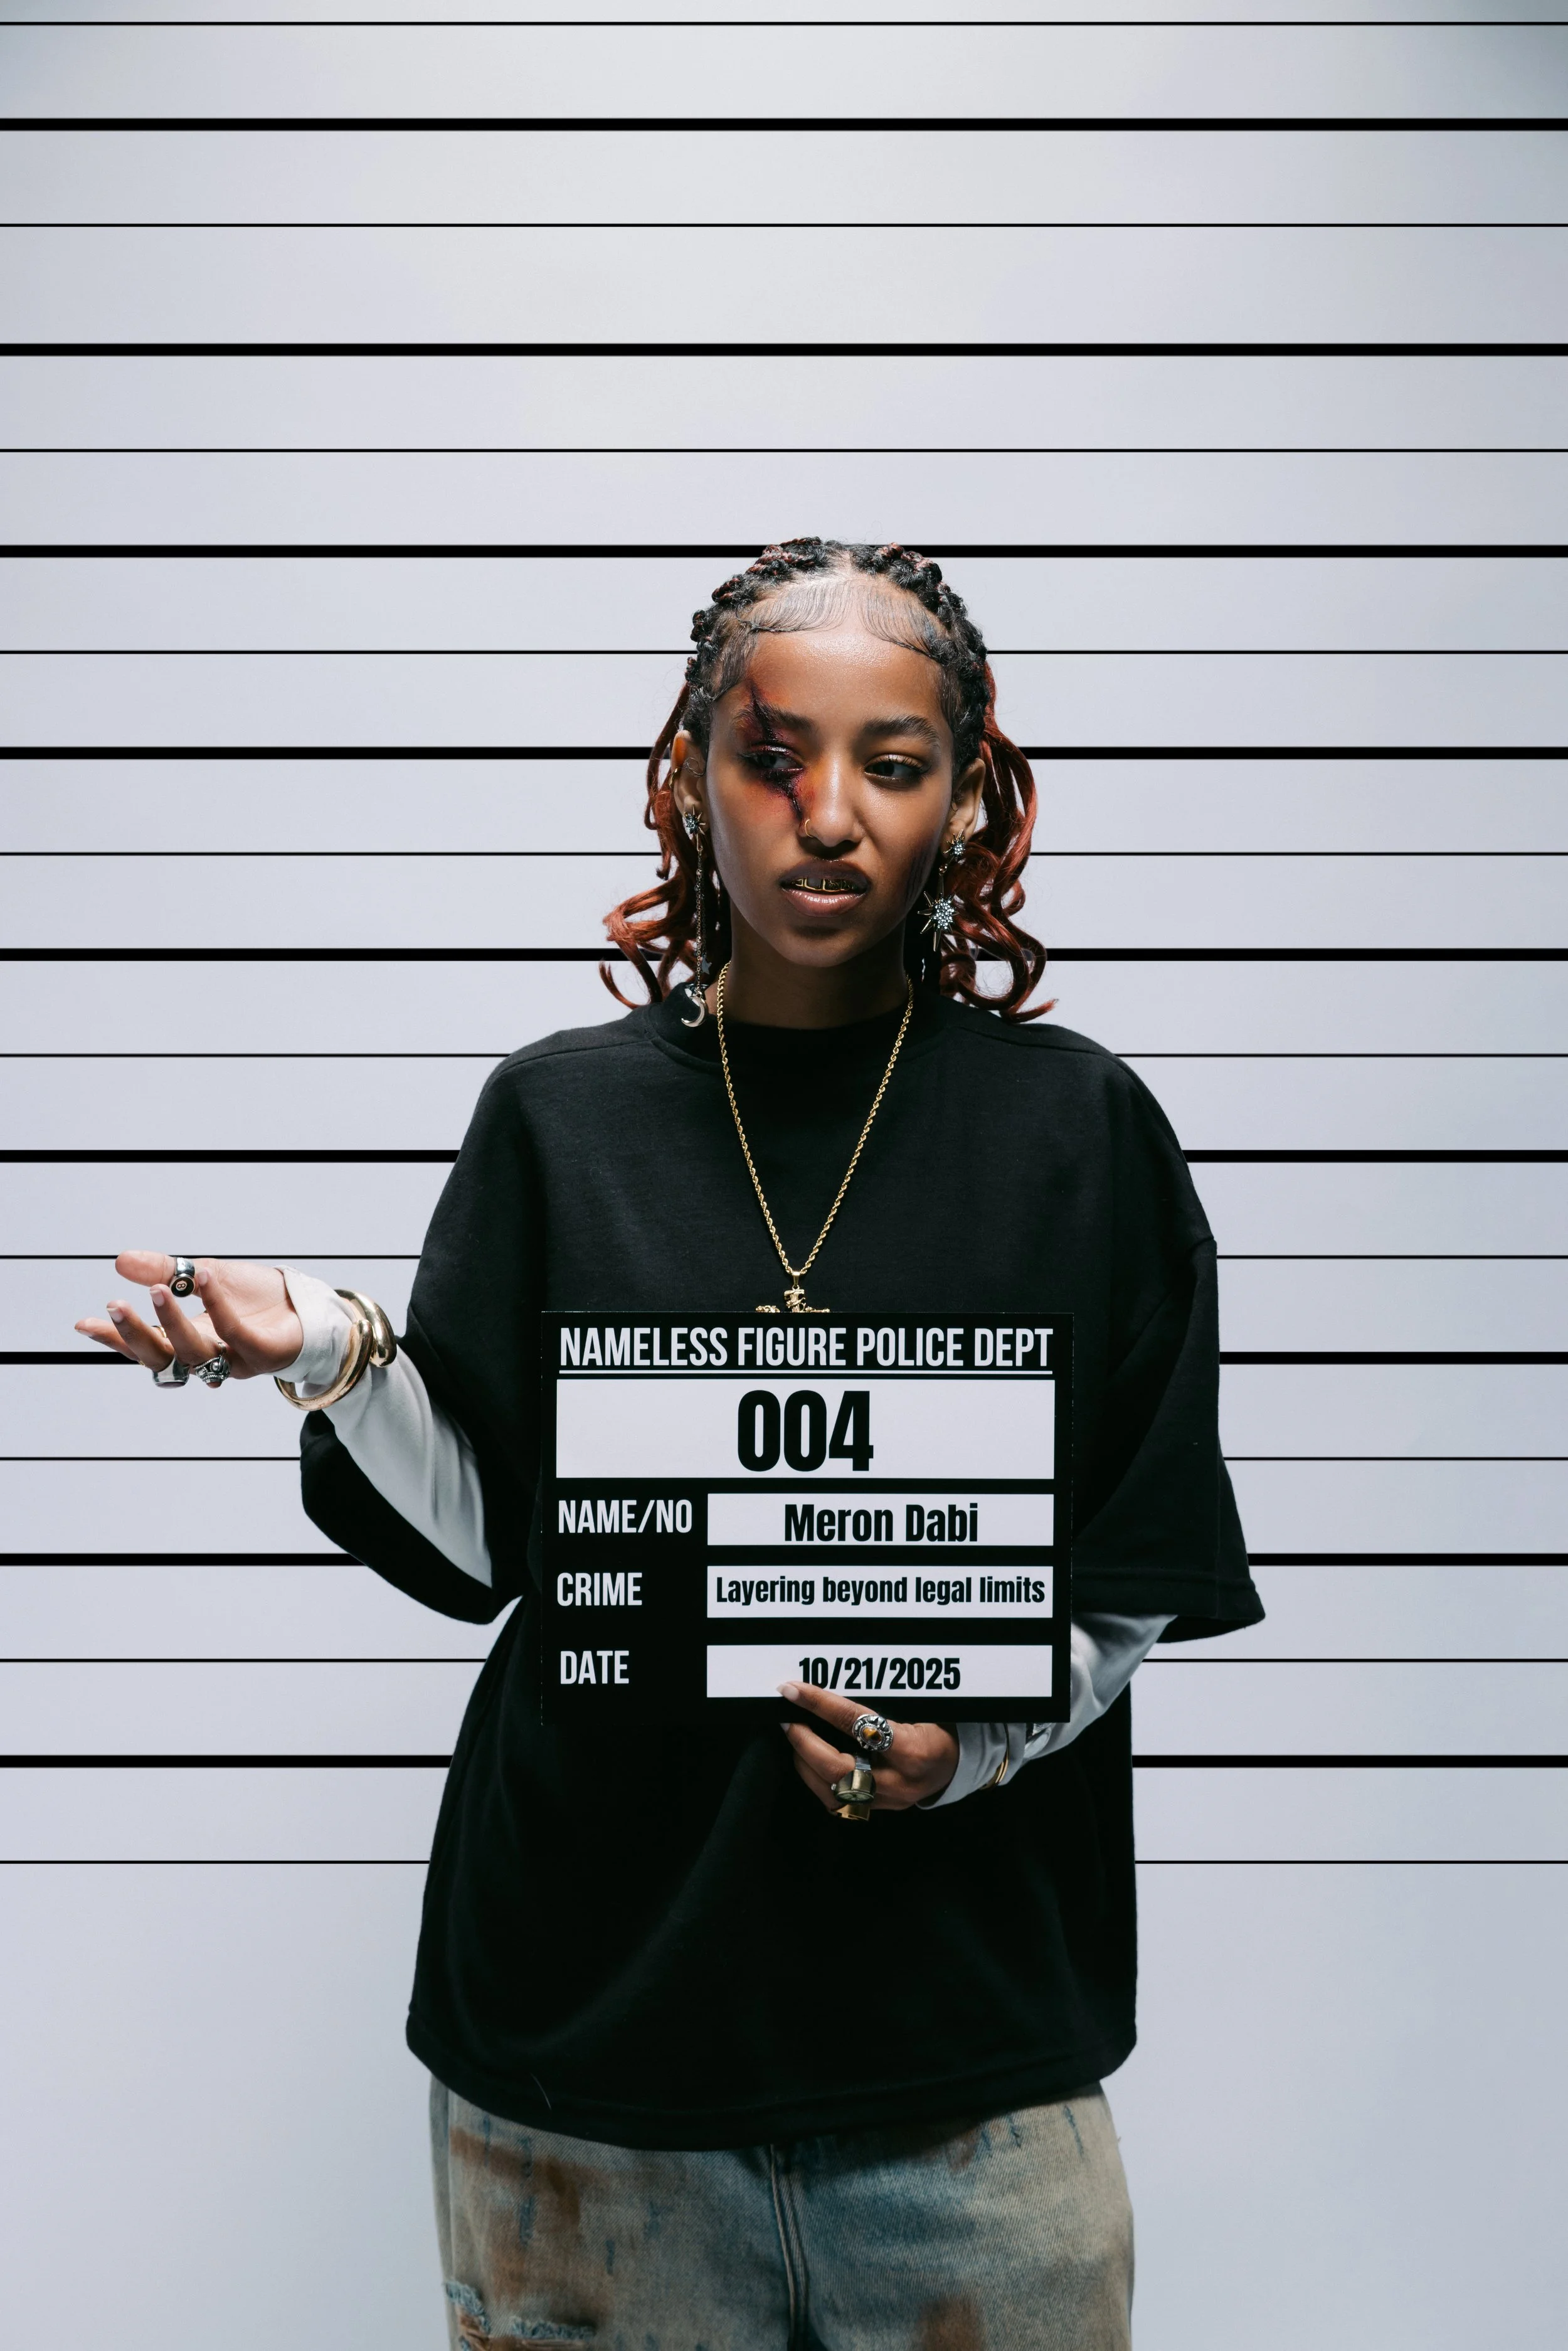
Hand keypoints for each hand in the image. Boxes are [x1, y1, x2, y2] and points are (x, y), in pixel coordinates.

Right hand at [75, 1253, 303, 1381]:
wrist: (306, 1302)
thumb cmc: (254, 1297)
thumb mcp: (203, 1275)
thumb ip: (165, 1270)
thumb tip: (120, 1261)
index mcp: (188, 1342)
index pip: (146, 1348)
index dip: (116, 1339)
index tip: (84, 1323)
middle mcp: (208, 1357)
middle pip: (163, 1359)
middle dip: (138, 1335)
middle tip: (116, 1306)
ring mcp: (235, 1360)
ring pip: (195, 1350)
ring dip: (172, 1320)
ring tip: (158, 1287)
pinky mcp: (264, 1354)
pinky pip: (234, 1332)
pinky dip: (216, 1304)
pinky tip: (202, 1276)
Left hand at [779, 1679, 959, 1812]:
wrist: (958, 1764)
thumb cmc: (938, 1727)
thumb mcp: (919, 1707)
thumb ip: (880, 1703)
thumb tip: (831, 1687)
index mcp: (912, 1750)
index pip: (856, 1724)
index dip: (820, 1705)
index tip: (794, 1691)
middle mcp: (897, 1782)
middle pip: (837, 1770)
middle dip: (804, 1743)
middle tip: (788, 1719)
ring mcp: (887, 1803)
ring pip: (832, 1794)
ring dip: (805, 1764)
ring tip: (795, 1738)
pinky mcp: (878, 1812)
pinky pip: (837, 1803)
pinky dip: (817, 1780)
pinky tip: (809, 1761)